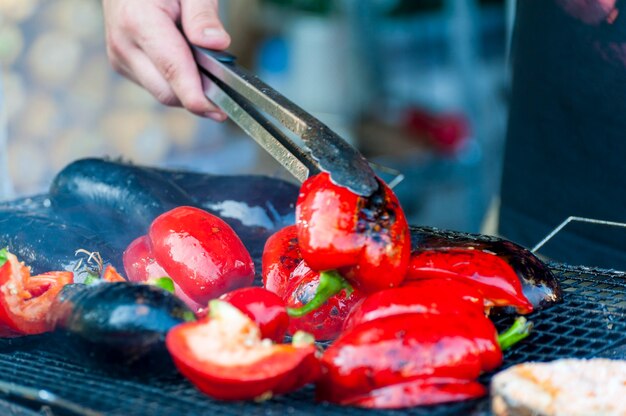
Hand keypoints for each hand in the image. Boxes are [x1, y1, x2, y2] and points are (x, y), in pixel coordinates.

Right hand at [102, 0, 229, 120]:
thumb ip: (202, 15)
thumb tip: (217, 44)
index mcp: (138, 21)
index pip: (172, 70)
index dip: (197, 96)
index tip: (219, 111)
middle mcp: (124, 45)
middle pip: (168, 92)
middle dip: (199, 95)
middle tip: (227, 86)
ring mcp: (121, 59)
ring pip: (164, 93)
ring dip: (189, 88)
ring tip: (204, 62)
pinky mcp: (125, 66)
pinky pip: (158, 86)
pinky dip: (177, 82)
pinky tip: (188, 61)